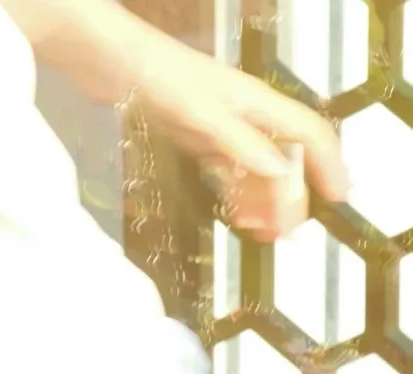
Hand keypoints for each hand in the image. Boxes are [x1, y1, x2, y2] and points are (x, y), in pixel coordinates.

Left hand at [133, 31, 348, 239]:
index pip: (309, 134)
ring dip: (266, 202)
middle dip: (295, 195)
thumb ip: (243, 145)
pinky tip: (238, 216)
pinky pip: (229, 173)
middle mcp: (246, 116)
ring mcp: (222, 128)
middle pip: (288, 157)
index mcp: (257, 103)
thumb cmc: (159, 77)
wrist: (112, 62)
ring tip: (265, 233)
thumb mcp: (203, 115)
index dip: (329, 165)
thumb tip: (285, 175)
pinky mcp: (198, 139)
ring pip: (258, 170)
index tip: (340, 197)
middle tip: (290, 233)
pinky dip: (238, 196)